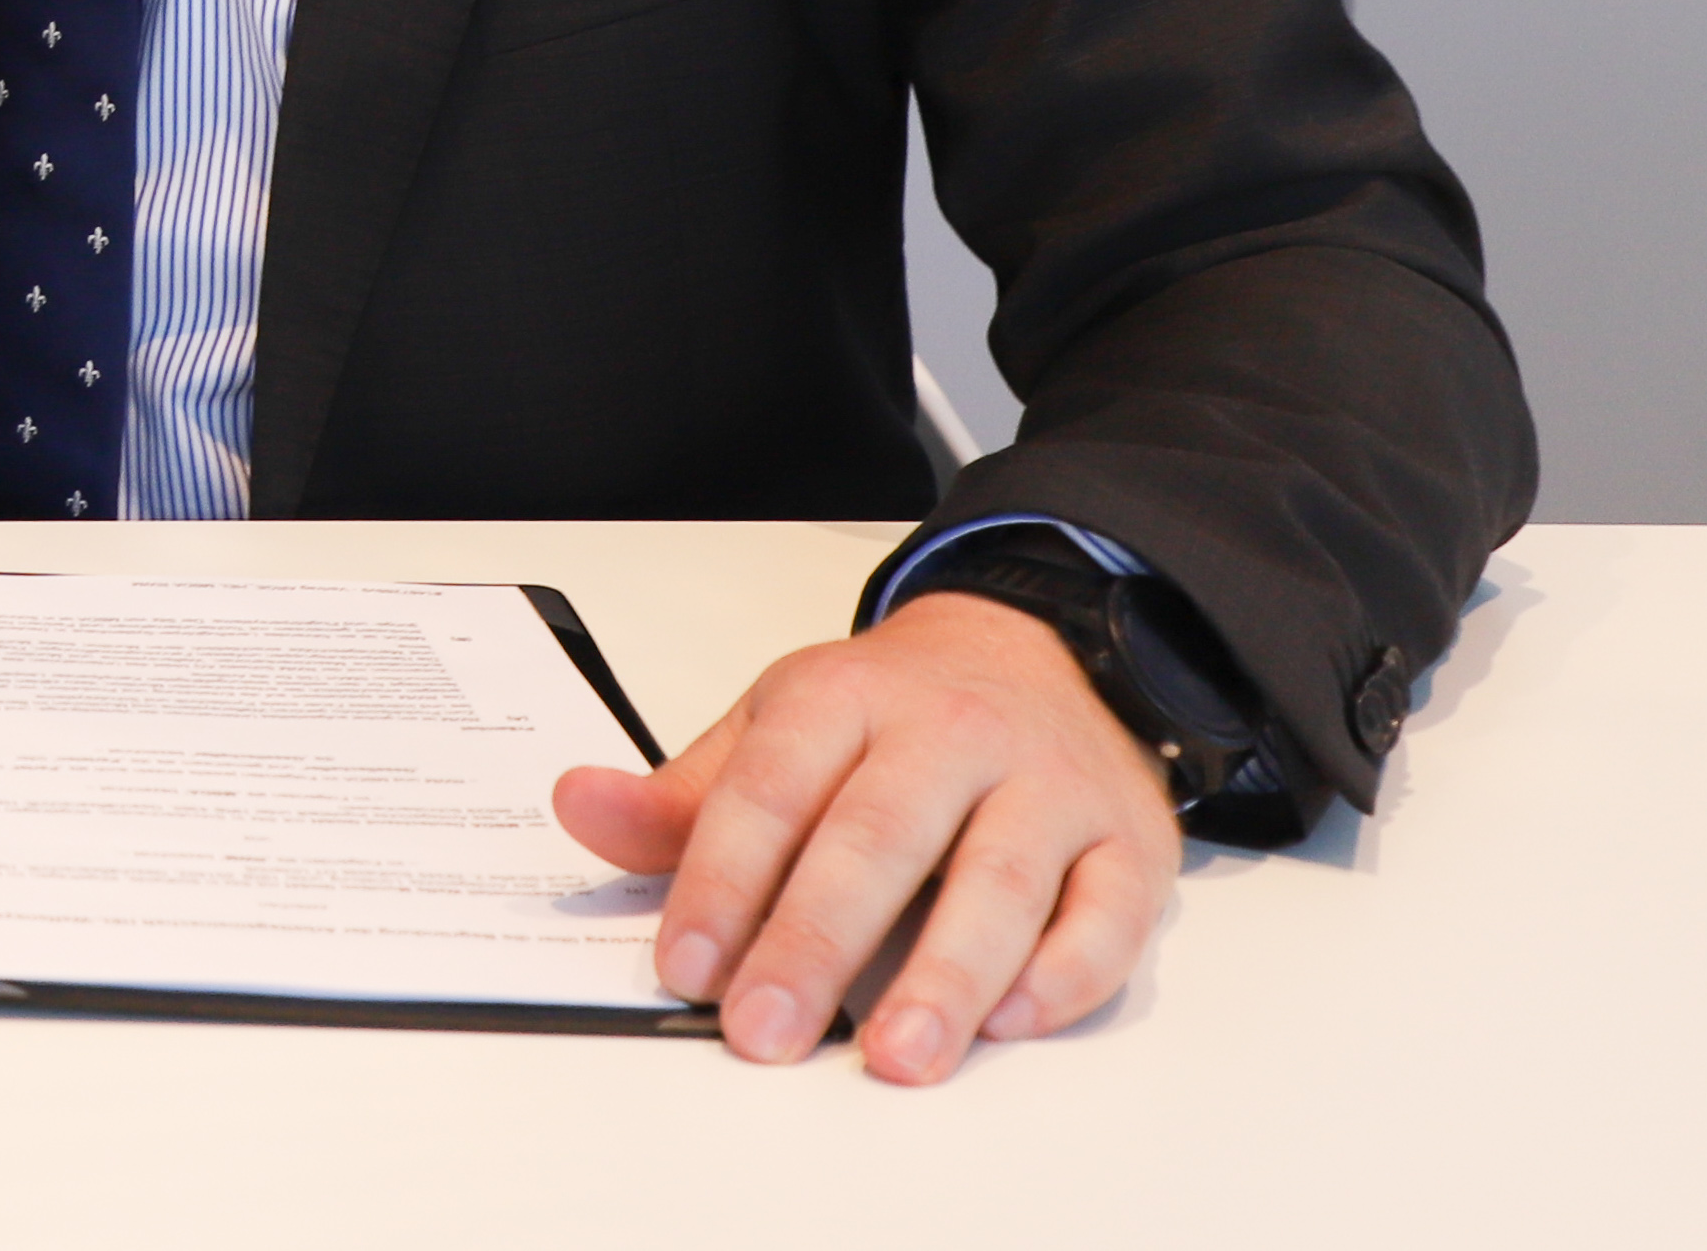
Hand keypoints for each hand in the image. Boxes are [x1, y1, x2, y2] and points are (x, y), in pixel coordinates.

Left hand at [553, 592, 1180, 1081]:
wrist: (1034, 650)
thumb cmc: (889, 715)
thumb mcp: (775, 729)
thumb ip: (681, 795)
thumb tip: (577, 807)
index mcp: (844, 698)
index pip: (770, 792)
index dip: (722, 881)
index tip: (686, 966)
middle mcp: (950, 734)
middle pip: (877, 840)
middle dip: (815, 943)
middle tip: (765, 1029)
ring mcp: (1048, 784)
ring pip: (1000, 881)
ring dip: (945, 976)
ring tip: (893, 1056)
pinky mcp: (1128, 839)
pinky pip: (1108, 914)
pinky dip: (1062, 974)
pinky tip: (1006, 1022)